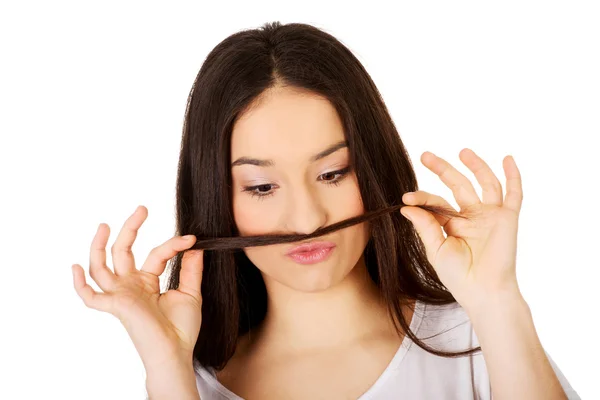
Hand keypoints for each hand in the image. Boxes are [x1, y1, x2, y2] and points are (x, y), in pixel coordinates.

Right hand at [72, 206, 203, 370]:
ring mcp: (120, 294)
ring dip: (99, 245)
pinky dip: (79, 283)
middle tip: (142, 208)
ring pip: (101, 266)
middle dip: (130, 228)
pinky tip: (76, 266)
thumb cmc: (181, 328)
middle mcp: (130, 285)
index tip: (192, 239)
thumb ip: (190, 270)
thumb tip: (194, 247)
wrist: (176, 351)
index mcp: (147, 282)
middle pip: (122, 251)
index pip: (156, 254)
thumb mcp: (190, 293)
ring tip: (105, 224)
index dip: (174, 244)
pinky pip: (90, 296)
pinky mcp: (115, 306)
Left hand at [399, 148, 522, 309]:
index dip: (422, 198)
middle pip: (458, 185)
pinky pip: (514, 193)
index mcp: (453, 224)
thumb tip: (406, 205)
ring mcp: (490, 215)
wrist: (483, 292)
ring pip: (484, 183)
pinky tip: (507, 158)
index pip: (437, 202)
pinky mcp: (507, 218)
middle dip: (443, 169)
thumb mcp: (435, 249)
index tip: (406, 197)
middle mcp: (472, 216)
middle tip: (425, 156)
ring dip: (475, 165)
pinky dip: (512, 175)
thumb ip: (424, 225)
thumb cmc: (459, 276)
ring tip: (461, 151)